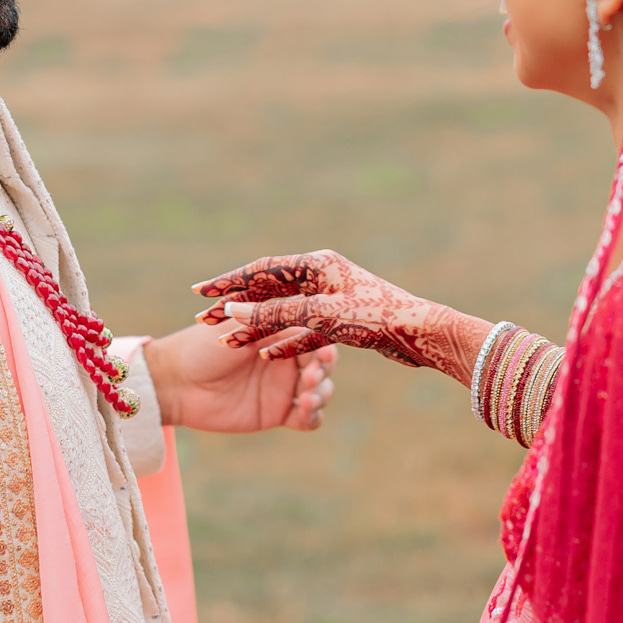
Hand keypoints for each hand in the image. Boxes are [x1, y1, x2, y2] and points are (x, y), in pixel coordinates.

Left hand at [141, 321, 335, 431]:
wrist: (175, 382)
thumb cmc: (202, 347)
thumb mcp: (236, 329)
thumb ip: (268, 322)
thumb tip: (301, 312)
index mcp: (280, 333)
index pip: (314, 337)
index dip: (322, 345)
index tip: (324, 351)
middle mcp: (287, 359)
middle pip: (323, 365)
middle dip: (323, 371)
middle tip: (311, 376)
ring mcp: (284, 388)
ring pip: (321, 391)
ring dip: (322, 394)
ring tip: (307, 398)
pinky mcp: (277, 414)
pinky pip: (307, 419)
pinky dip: (313, 416)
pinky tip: (304, 412)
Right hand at [196, 250, 454, 370]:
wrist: (422, 334)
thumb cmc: (375, 317)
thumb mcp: (320, 316)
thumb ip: (276, 314)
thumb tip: (234, 311)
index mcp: (317, 265)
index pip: (262, 270)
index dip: (229, 281)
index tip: (201, 292)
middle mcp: (322, 277)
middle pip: (269, 289)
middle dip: (237, 304)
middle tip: (205, 316)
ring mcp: (331, 299)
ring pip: (284, 311)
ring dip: (257, 325)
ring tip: (227, 337)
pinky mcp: (342, 321)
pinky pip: (304, 330)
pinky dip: (286, 341)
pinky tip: (266, 357)